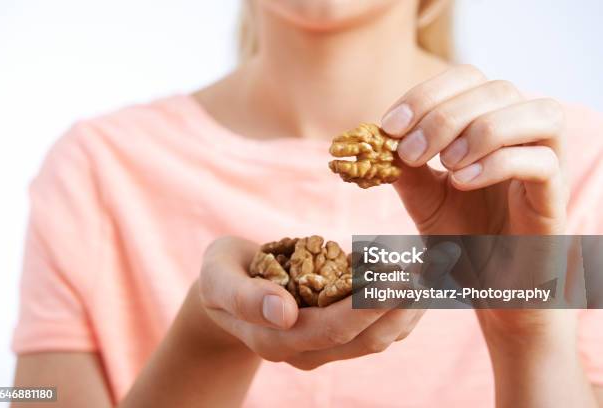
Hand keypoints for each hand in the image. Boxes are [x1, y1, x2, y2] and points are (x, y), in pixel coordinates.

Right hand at [196, 236, 457, 369]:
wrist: (228, 289)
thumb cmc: (222, 275)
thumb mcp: (219, 277)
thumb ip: (244, 296)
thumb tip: (283, 312)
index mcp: (276, 338)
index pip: (332, 329)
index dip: (369, 306)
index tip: (402, 277)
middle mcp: (306, 350)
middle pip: (366, 337)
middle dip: (404, 303)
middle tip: (435, 266)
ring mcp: (324, 346)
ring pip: (380, 337)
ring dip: (412, 305)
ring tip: (439, 269)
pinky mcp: (337, 335)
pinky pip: (379, 328)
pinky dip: (404, 305)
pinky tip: (424, 279)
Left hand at [382, 64, 567, 234]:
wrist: (485, 282)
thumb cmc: (460, 233)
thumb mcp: (422, 195)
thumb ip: (405, 166)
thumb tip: (377, 138)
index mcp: (489, 123)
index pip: (468, 78)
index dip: (427, 94)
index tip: (391, 126)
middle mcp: (523, 135)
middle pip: (499, 89)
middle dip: (445, 116)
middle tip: (411, 153)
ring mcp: (547, 163)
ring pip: (539, 113)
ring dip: (481, 131)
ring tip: (446, 165)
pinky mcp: (555, 198)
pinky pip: (543, 162)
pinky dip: (497, 164)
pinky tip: (462, 183)